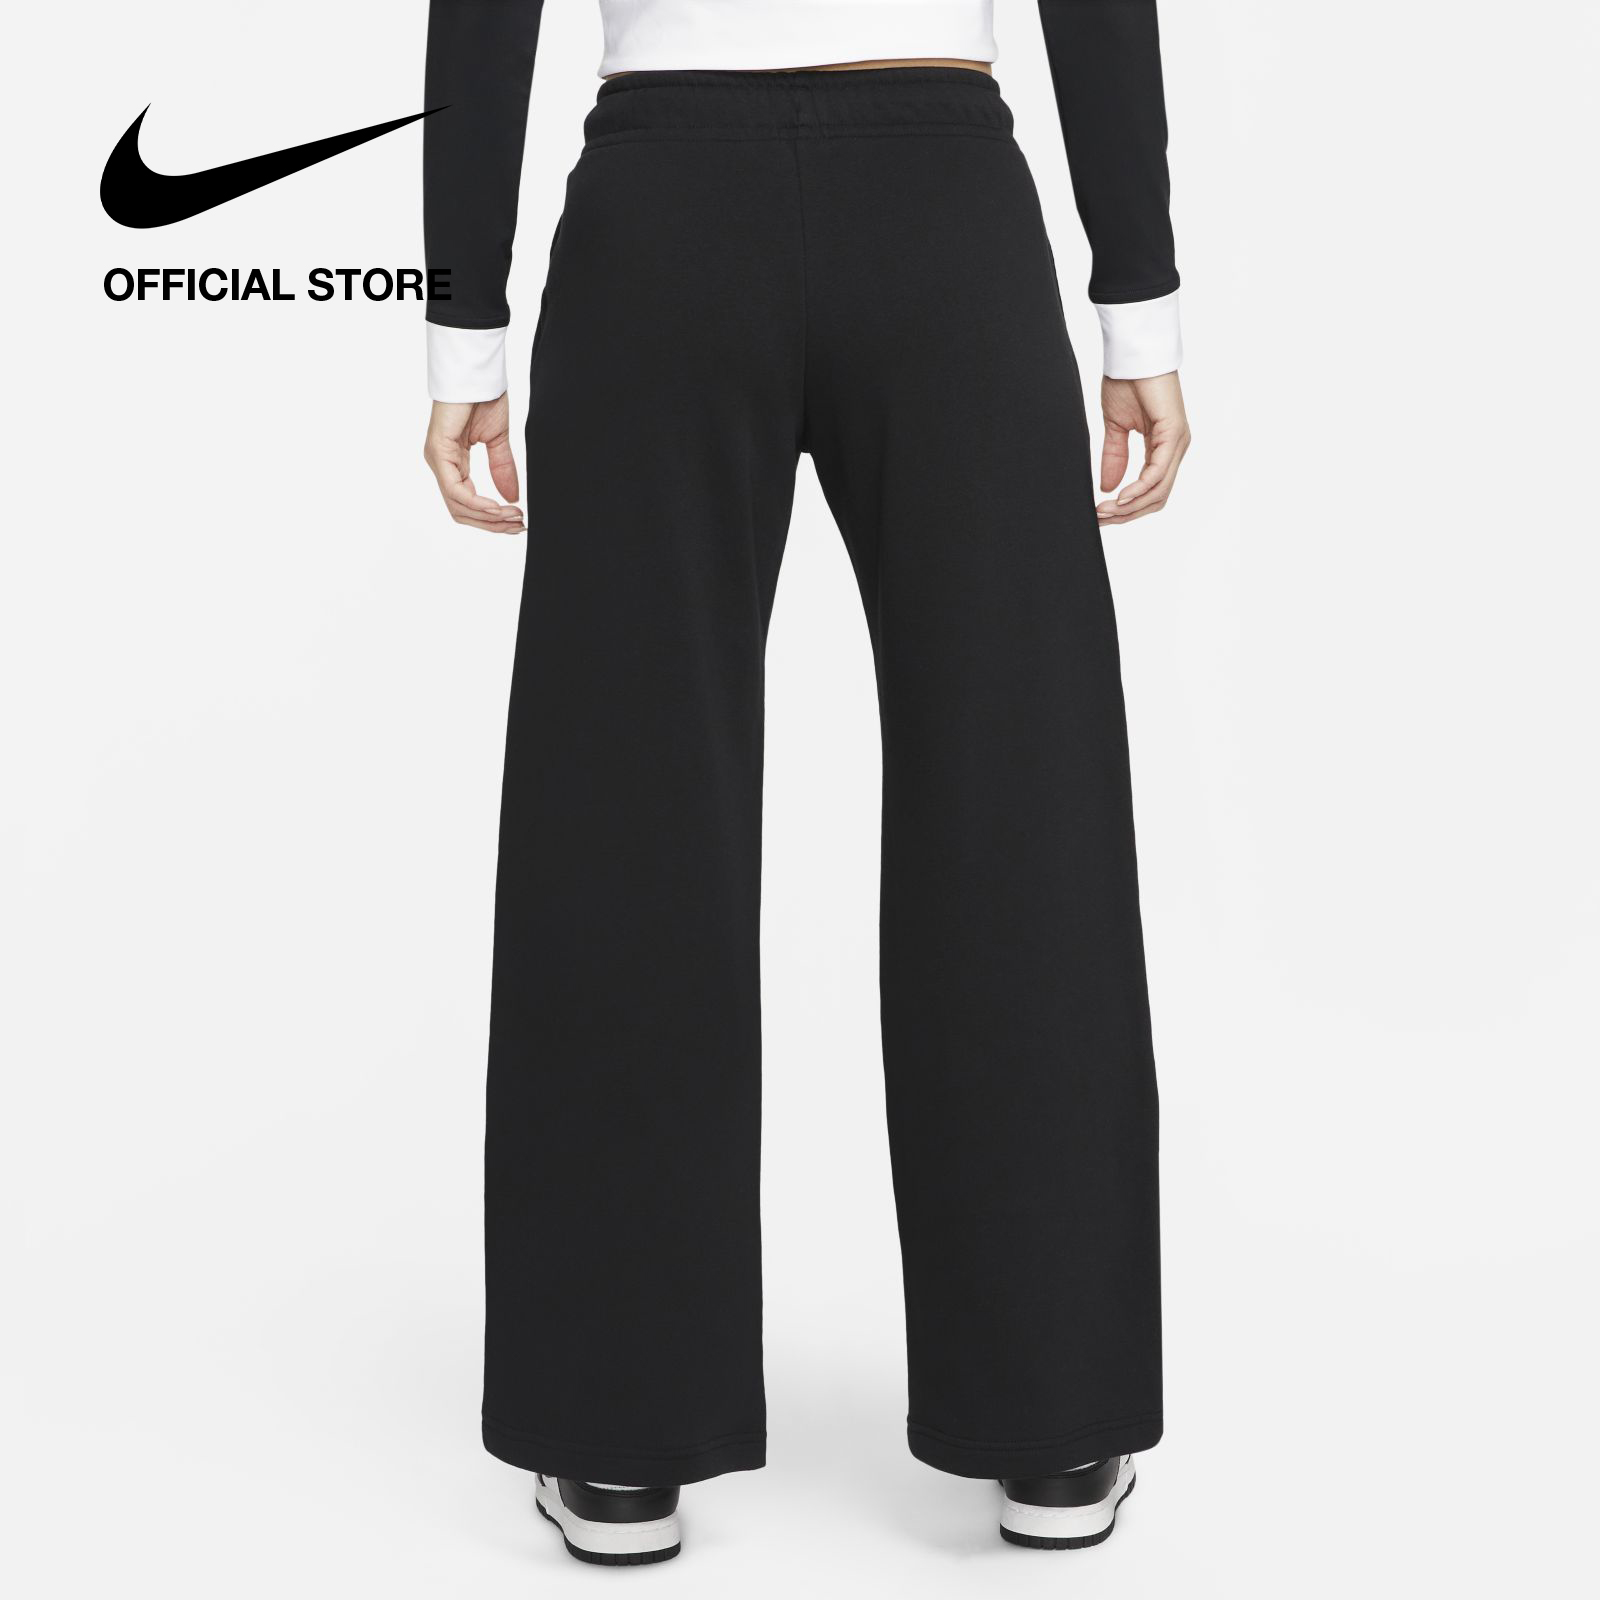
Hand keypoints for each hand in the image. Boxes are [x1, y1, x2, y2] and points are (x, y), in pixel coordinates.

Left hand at [423, 396, 524, 532]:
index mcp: (452, 463)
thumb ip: (502, 469)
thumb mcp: (498, 440)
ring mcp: (437, 460)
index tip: (518, 521)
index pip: (467, 504)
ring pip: (458, 506)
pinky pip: (455, 491)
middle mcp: (441, 465)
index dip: (492, 519)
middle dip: (492, 524)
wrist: (475, 372)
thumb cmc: (482, 397)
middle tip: (519, 525)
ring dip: (488, 517)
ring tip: (513, 517)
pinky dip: (477, 503)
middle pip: (462, 512)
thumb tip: (512, 498)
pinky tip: (497, 507)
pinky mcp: (438, 453)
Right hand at [1096, 372, 1189, 524]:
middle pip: (1156, 498)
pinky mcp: (1174, 434)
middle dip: (1127, 514)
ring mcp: (1177, 443)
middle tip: (1100, 519)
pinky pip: (1158, 473)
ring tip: (1105, 511)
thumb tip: (1108, 487)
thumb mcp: (1115, 427)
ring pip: (1158, 491)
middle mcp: (1174, 449)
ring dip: (1131, 506)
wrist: (1133, 353)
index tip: (1100, 515)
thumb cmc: (1127, 381)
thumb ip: (1114, 457)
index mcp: (1163, 448)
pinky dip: (1139, 489)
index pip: (1149, 491)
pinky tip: (1121, 497)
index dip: (1126, 508)